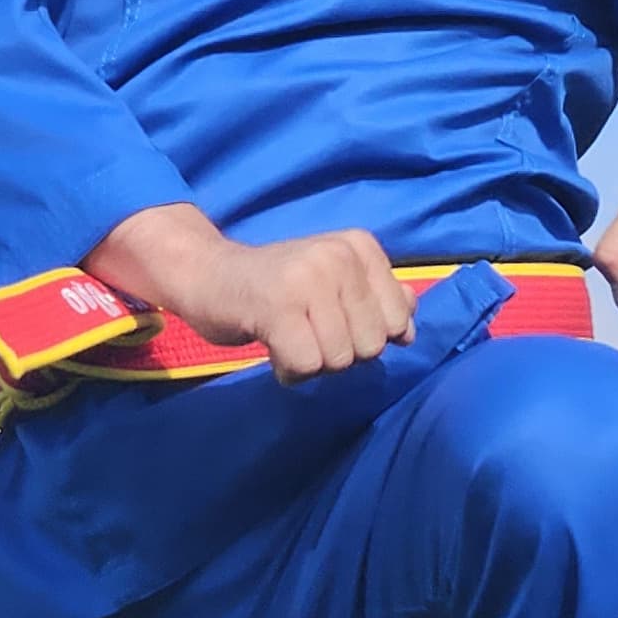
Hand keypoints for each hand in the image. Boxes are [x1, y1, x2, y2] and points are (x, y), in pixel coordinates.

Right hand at [92, 203, 415, 385]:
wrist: (207, 275)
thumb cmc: (276, 286)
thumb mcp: (333, 284)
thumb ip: (375, 299)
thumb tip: (410, 327)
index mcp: (360, 247)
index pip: (398, 320)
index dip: (364, 337)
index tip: (329, 320)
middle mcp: (339, 256)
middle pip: (370, 346)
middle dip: (338, 354)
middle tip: (304, 332)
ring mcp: (309, 278)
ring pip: (340, 359)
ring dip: (312, 363)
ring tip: (287, 337)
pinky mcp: (279, 306)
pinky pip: (306, 365)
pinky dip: (290, 371)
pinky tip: (274, 349)